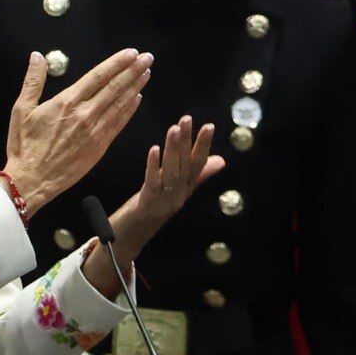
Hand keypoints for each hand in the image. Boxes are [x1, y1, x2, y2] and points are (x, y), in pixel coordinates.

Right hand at [1, 48, 151, 211]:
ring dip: (135, 87)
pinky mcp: (99, 147)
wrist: (31, 180)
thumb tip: (37, 56)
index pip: (98, 76)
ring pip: (120, 104)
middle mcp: (84, 115)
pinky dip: (129, 110)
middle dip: (133, 71)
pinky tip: (137, 99)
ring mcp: (94, 132)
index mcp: (67, 102)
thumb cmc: (25, 146)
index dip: (116, 63)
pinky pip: (118, 124)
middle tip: (147, 58)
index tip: (130, 53)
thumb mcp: (22, 110)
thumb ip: (33, 81)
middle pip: (114, 87)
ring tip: (146, 73)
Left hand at [112, 115, 223, 253]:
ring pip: (171, 172)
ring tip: (174, 129)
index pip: (198, 164)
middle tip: (187, 119)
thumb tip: (221, 160)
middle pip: (185, 165)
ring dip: (173, 150)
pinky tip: (154, 149)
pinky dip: (153, 165)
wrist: (133, 235)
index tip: (209, 126)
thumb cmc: (155, 207)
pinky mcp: (148, 203)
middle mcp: (179, 193)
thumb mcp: (178, 189)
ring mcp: (164, 199)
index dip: (204, 146)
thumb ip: (199, 174)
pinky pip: (152, 182)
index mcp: (186, 188)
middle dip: (187, 141)